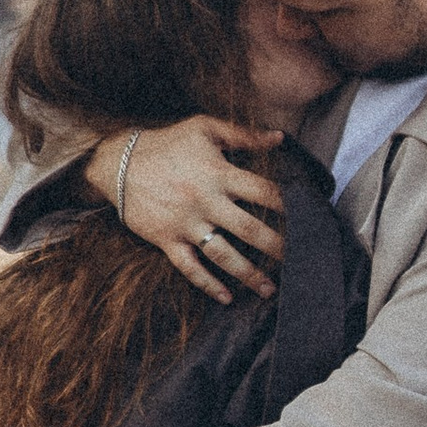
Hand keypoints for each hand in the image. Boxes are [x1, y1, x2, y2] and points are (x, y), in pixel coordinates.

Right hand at [86, 116, 285, 302]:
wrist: (117, 162)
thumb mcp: (204, 128)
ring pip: (223, 255)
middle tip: (300, 261)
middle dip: (277, 246)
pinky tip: (227, 298)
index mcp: (218, 174)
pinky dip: (208, 285)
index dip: (288, 203)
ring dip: (249, 274)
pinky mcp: (167, 240)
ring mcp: (186, 224)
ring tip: (270, 290)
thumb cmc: (166, 143)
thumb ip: (243, 135)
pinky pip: (190, 268)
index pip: (262, 191)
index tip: (309, 215)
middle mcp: (205, 202)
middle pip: (249, 229)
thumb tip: (280, 138)